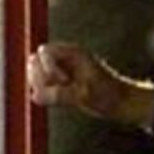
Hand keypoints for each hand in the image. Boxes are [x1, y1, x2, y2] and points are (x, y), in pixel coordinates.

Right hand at [27, 42, 153, 127]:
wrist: (119, 102)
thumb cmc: (107, 94)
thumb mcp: (84, 95)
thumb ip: (60, 94)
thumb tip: (34, 95)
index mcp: (74, 53)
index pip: (44, 52)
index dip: (46, 67)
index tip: (62, 81)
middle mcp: (65, 59)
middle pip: (35, 61)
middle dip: (40, 77)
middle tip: (59, 88)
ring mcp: (61, 70)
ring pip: (35, 73)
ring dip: (40, 86)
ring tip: (59, 95)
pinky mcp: (59, 83)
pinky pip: (40, 85)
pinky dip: (43, 92)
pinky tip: (57, 100)